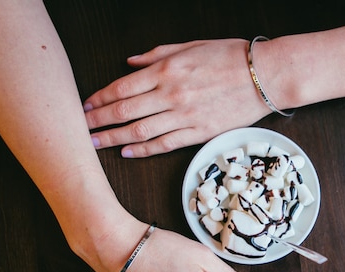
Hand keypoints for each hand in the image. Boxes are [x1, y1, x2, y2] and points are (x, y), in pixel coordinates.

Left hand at [83, 39, 270, 157]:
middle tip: (79, 129)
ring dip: (113, 139)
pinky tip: (127, 152)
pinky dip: (143, 150)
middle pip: (125, 111)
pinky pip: (165, 145)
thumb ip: (157, 54)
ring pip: (140, 131)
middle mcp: (172, 94)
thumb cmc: (230, 57)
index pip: (123, 87)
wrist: (266, 77)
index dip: (99, 99)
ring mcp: (185, 116)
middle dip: (98, 121)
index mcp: (168, 70)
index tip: (85, 107)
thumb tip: (130, 62)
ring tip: (94, 144)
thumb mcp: (191, 45)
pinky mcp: (199, 133)